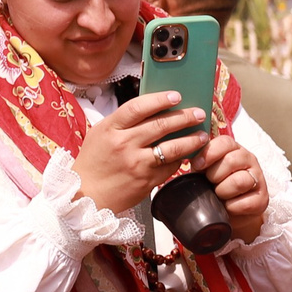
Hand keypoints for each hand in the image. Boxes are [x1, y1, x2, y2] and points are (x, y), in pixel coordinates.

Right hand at [78, 92, 210, 213]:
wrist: (87, 195)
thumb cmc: (94, 162)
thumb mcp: (101, 135)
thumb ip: (124, 122)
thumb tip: (154, 108)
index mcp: (110, 128)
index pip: (138, 107)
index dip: (159, 100)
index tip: (176, 95)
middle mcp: (124, 144)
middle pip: (160, 125)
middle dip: (184, 117)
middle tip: (199, 113)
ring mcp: (137, 163)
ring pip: (172, 147)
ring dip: (191, 139)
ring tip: (203, 134)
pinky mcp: (147, 180)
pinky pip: (170, 166)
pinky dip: (181, 159)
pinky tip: (189, 154)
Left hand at [195, 131, 270, 242]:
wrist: (229, 212)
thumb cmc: (213, 188)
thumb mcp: (204, 171)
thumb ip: (198, 160)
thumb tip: (180, 152)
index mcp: (233, 149)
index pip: (225, 142)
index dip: (209, 153)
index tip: (197, 166)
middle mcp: (249, 160)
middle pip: (232, 160)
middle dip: (215, 175)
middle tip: (210, 183)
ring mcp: (258, 179)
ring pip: (240, 181)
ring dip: (223, 191)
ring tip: (219, 196)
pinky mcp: (263, 199)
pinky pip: (246, 202)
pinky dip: (232, 207)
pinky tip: (228, 207)